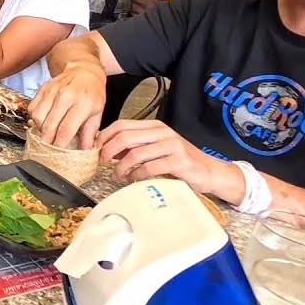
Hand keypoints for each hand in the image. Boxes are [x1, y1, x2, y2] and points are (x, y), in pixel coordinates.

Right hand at [28, 62, 106, 148]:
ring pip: (38, 117)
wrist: (85, 71)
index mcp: (82, 104)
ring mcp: (53, 91)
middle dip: (48, 140)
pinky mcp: (43, 88)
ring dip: (41, 129)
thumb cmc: (93, 93)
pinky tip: (44, 120)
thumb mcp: (97, 114)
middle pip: (49, 125)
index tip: (58, 152)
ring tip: (48, 132)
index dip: (60, 144)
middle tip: (50, 146)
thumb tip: (84, 151)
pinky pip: (33, 108)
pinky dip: (35, 118)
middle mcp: (66, 96)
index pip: (66, 129)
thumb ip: (89, 134)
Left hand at [97, 120, 244, 202]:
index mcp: (154, 126)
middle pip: (125, 136)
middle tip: (101, 162)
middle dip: (108, 150)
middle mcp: (162, 132)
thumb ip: (134, 147)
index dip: (104, 136)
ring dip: (120, 166)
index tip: (94, 148)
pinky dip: (136, 175)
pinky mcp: (178, 161)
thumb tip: (106, 149)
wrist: (209, 171)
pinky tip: (133, 179)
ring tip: (116, 175)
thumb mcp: (155, 149)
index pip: (122, 124)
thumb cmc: (180, 161)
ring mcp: (171, 145)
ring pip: (135, 153)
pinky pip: (149, 167)